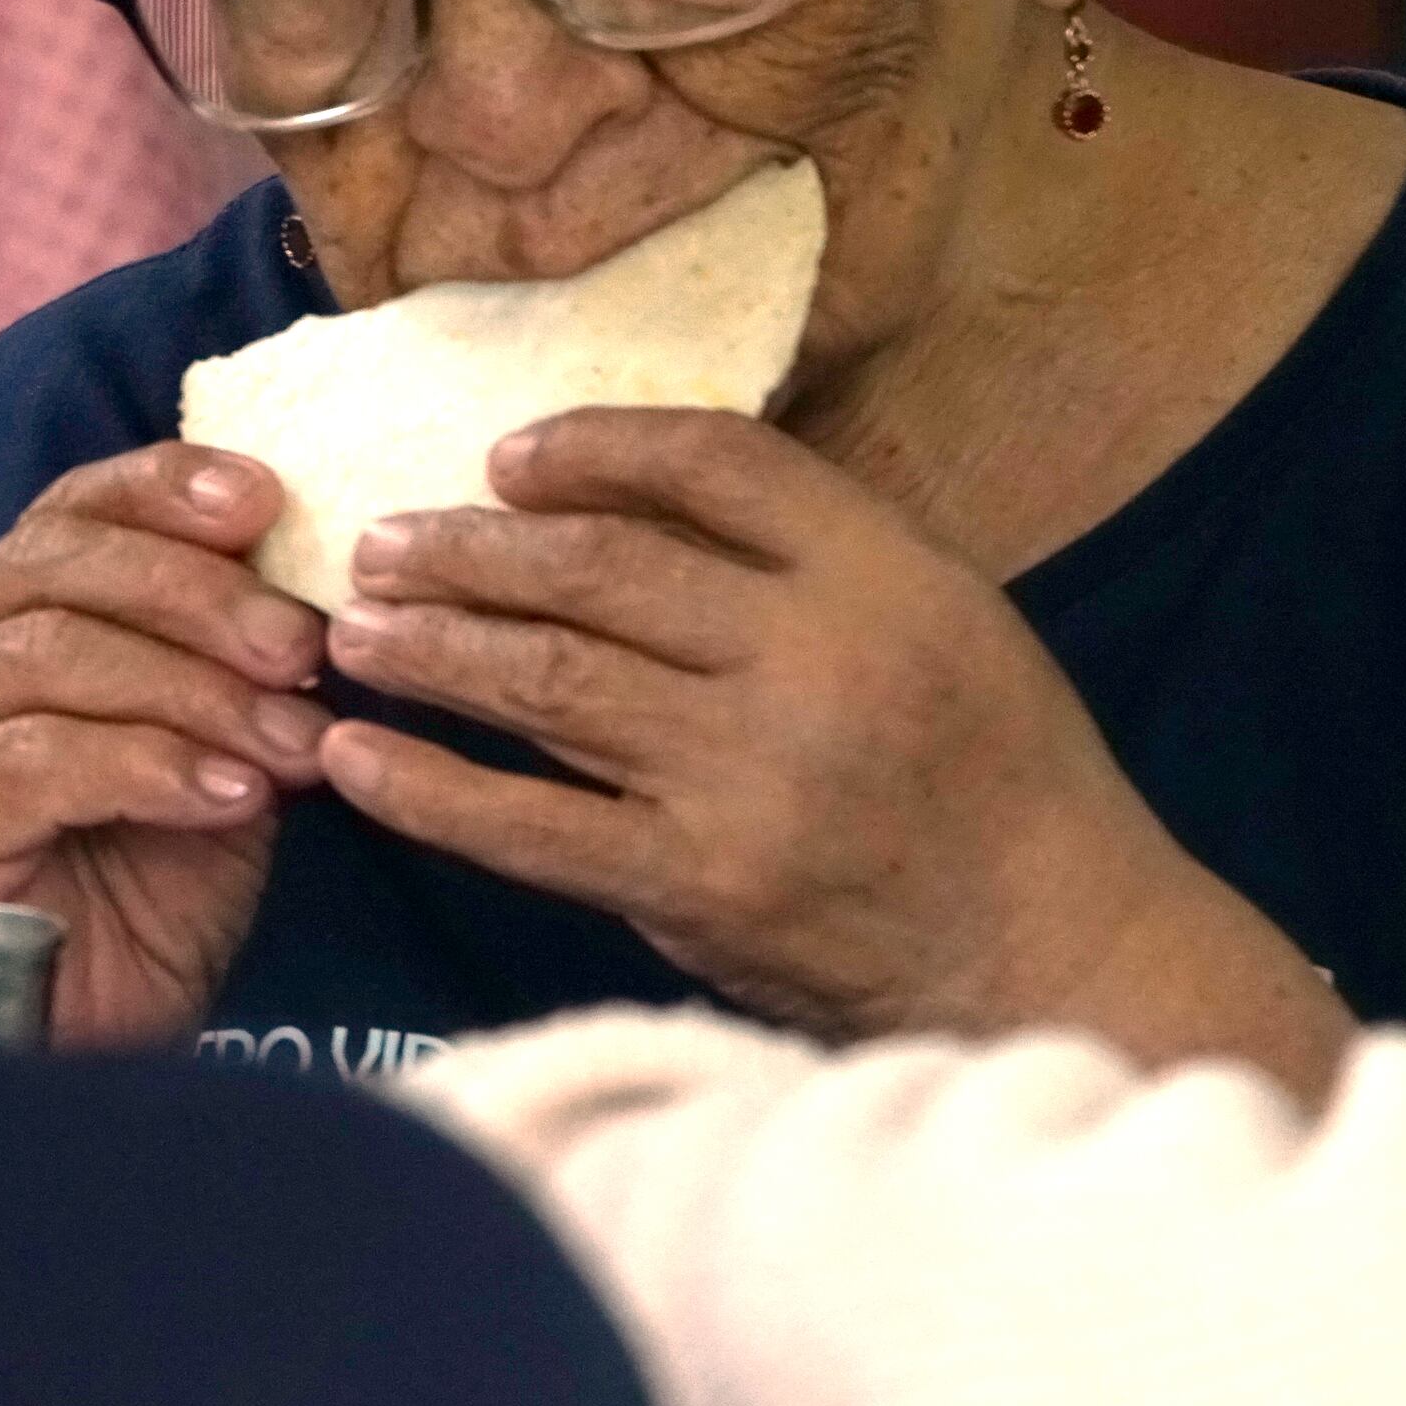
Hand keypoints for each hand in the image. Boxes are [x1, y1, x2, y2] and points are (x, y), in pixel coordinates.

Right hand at [0, 445, 332, 1044]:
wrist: (66, 1052)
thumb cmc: (132, 904)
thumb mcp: (209, 761)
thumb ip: (237, 677)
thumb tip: (324, 600)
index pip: (67, 514)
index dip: (162, 490)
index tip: (267, 498)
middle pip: (58, 566)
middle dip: (199, 593)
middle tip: (305, 647)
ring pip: (50, 652)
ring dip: (193, 688)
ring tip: (292, 742)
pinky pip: (34, 759)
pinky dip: (147, 765)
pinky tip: (230, 798)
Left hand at [321, 410, 1353, 1092]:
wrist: (1056, 957)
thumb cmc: (991, 783)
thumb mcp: (944, 628)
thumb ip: (809, 567)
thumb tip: (616, 509)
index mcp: (890, 579)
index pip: (719, 465)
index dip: (594, 447)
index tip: (505, 457)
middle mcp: (819, 664)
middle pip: (600, 569)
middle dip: (469, 549)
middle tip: (381, 543)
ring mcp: (753, 778)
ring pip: (547, 681)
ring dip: (429, 647)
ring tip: (349, 628)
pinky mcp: (698, 884)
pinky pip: (528, 824)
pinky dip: (427, 788)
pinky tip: (353, 758)